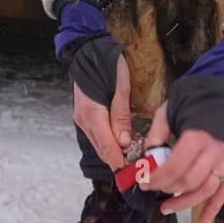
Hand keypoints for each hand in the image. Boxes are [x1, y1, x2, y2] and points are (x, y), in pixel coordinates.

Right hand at [72, 52, 132, 170]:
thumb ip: (121, 115)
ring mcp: (82, 119)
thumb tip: (125, 141)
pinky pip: (98, 135)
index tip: (135, 173)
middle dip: (120, 160)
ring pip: (100, 145)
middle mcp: (84, 120)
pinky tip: (125, 142)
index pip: (107, 148)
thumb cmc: (107, 63)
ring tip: (135, 156)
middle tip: (140, 167)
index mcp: (92, 114)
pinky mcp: (85, 116)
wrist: (88, 49)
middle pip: (102, 150)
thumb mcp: (121, 86)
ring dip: (115, 152)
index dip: (120, 163)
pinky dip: (110, 142)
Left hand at [140, 101, 223, 222]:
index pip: (175, 166)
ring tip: (166, 208)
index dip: (157, 178)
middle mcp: (215, 149)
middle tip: (150, 189)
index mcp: (197, 135)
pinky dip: (214, 207)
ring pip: (206, 189)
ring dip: (185, 202)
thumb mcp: (170, 108)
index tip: (143, 182)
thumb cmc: (195, 99)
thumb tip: (147, 156)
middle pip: (190, 180)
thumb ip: (158, 132)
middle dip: (167, 188)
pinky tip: (202, 220)